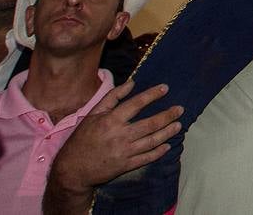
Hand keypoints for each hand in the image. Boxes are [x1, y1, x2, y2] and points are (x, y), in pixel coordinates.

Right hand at [45, 81, 181, 204]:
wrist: (72, 169)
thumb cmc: (82, 139)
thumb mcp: (92, 115)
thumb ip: (112, 98)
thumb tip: (131, 83)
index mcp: (111, 120)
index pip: (136, 104)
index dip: (152, 95)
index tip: (165, 88)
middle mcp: (120, 135)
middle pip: (150, 124)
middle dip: (167, 115)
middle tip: (180, 109)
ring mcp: (124, 152)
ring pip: (152, 141)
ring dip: (167, 132)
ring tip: (178, 125)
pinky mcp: (125, 165)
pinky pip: (146, 158)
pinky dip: (158, 152)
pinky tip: (167, 146)